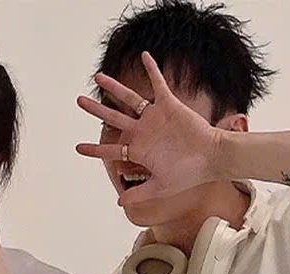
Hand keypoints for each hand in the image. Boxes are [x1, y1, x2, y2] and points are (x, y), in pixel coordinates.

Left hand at [76, 51, 223, 207]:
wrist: (211, 159)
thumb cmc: (188, 175)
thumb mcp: (160, 188)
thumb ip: (138, 194)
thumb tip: (119, 203)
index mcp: (139, 151)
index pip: (112, 150)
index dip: (95, 149)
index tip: (78, 148)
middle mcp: (143, 132)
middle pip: (113, 118)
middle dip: (96, 110)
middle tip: (79, 101)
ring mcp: (154, 117)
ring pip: (129, 99)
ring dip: (114, 87)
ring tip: (97, 76)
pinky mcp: (169, 105)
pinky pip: (158, 83)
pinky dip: (152, 69)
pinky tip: (144, 55)